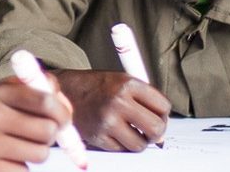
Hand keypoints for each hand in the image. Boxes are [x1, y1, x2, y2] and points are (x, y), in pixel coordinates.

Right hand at [0, 78, 72, 171]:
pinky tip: (2, 160)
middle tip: (40, 135)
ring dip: (35, 153)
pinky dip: (18, 168)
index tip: (63, 119)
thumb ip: (26, 90)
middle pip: (48, 131)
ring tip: (18, 147)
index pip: (46, 100)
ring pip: (39, 154)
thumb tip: (63, 102)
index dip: (63, 112)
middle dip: (51, 135)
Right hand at [53, 69, 169, 150]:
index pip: (163, 106)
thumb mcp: (121, 80)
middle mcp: (118, 102)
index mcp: (127, 84)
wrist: (66, 91)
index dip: (163, 113)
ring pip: (140, 144)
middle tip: (149, 128)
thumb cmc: (96, 86)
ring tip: (131, 131)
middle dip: (157, 131)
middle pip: (156, 128)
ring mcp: (107, 121)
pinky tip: (115, 132)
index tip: (157, 114)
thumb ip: (145, 99)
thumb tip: (162, 130)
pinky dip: (122, 144)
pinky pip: (122, 150)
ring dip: (139, 141)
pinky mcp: (98, 136)